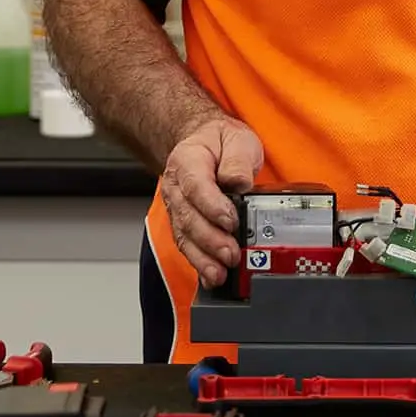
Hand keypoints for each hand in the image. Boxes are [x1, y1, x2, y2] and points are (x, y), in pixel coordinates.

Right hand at [158, 116, 264, 287]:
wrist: (203, 144)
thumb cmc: (219, 143)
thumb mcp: (236, 139)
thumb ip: (238, 161)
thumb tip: (239, 184)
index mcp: (187, 161)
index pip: (196, 186)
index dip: (212, 207)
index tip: (230, 221)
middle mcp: (176, 188)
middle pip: (188, 217)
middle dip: (210, 240)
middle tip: (230, 253)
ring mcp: (176, 208)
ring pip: (185, 236)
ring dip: (203, 257)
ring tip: (220, 273)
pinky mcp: (183, 224)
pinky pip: (187, 246)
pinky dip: (199, 263)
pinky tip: (211, 276)